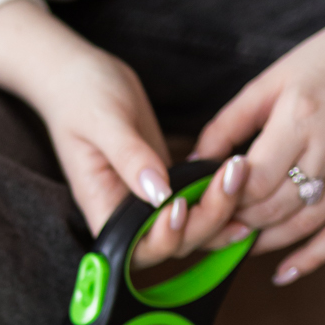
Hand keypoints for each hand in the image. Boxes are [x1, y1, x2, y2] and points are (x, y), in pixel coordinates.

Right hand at [0, 0, 248, 268]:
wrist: (81, 76)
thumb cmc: (81, 96)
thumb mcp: (104, 121)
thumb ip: (131, 158)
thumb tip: (158, 193)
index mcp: (103, 209)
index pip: (135, 248)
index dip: (163, 238)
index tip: (180, 204)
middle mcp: (126, 216)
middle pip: (172, 245)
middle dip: (205, 220)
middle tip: (231, 178)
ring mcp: (149, 202)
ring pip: (191, 229)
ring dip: (220, 211)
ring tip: (243, 175)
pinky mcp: (168, 184)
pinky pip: (197, 204)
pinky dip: (220, 199)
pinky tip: (244, 181)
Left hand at [193, 0, 324, 283]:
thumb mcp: (271, 80)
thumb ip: (227, 124)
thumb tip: (192, 165)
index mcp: (301, 116)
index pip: (254, 181)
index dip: (226, 200)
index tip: (208, 205)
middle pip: (274, 208)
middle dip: (240, 224)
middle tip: (216, 230)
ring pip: (302, 225)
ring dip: (266, 242)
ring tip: (241, 244)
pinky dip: (310, 258)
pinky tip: (282, 273)